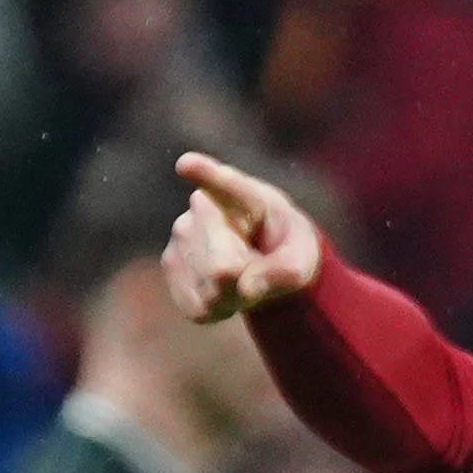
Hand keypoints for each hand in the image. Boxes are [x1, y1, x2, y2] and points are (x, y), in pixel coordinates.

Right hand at [165, 153, 326, 322]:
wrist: (264, 257)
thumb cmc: (286, 249)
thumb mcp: (302, 259)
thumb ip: (286, 272)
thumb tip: (246, 288)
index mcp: (245, 194)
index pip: (223, 184)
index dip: (204, 174)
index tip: (186, 164)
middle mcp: (203, 207)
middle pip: (221, 268)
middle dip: (243, 282)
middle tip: (255, 267)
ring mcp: (180, 235)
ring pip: (208, 288)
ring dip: (230, 295)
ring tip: (240, 274)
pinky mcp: (170, 263)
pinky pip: (195, 304)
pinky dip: (214, 307)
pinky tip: (220, 288)